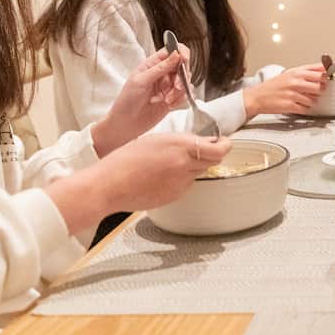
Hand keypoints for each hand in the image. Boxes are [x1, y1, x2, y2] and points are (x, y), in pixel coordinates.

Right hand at [46, 133, 230, 232]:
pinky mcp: (174, 196)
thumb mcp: (157, 139)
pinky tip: (161, 176)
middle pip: (212, 161)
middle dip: (210, 154)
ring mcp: (181, 184)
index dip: (224, 145)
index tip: (222, 142)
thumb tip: (199, 143)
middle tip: (201, 149)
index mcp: (182, 147)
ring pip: (198, 173)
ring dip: (193, 167)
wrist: (109, 185)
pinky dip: (180, 179)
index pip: (219, 149)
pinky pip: (185, 185)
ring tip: (169, 163)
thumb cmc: (126, 159)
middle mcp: (185, 166)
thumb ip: (182, 140)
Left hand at [91, 48, 188, 155]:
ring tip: (167, 100)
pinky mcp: (173, 98)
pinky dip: (180, 100)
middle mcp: (162, 73)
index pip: (172, 51)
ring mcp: (168, 86)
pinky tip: (169, 105)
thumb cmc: (127, 102)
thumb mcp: (141, 81)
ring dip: (179, 91)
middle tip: (176, 86)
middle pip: (182, 66)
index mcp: (152, 64)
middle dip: (182, 77)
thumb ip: (161, 67)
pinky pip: (185, 95)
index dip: (181, 53)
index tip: (184, 60)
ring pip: (185, 81)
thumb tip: (176, 54)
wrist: (126, 125)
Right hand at [245, 63, 325, 116]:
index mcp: (297, 71)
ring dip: (312, 100)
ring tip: (304, 99)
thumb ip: (307, 71)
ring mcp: (293, 93)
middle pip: (321, 84)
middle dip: (322, 89)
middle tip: (319, 90)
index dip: (329, 73)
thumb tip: (325, 68)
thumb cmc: (274, 86)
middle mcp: (295, 81)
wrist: (257, 97)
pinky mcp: (290, 105)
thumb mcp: (290, 73)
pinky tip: (299, 105)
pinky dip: (305, 108)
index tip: (334, 76)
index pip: (320, 70)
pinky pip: (306, 108)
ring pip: (314, 98)